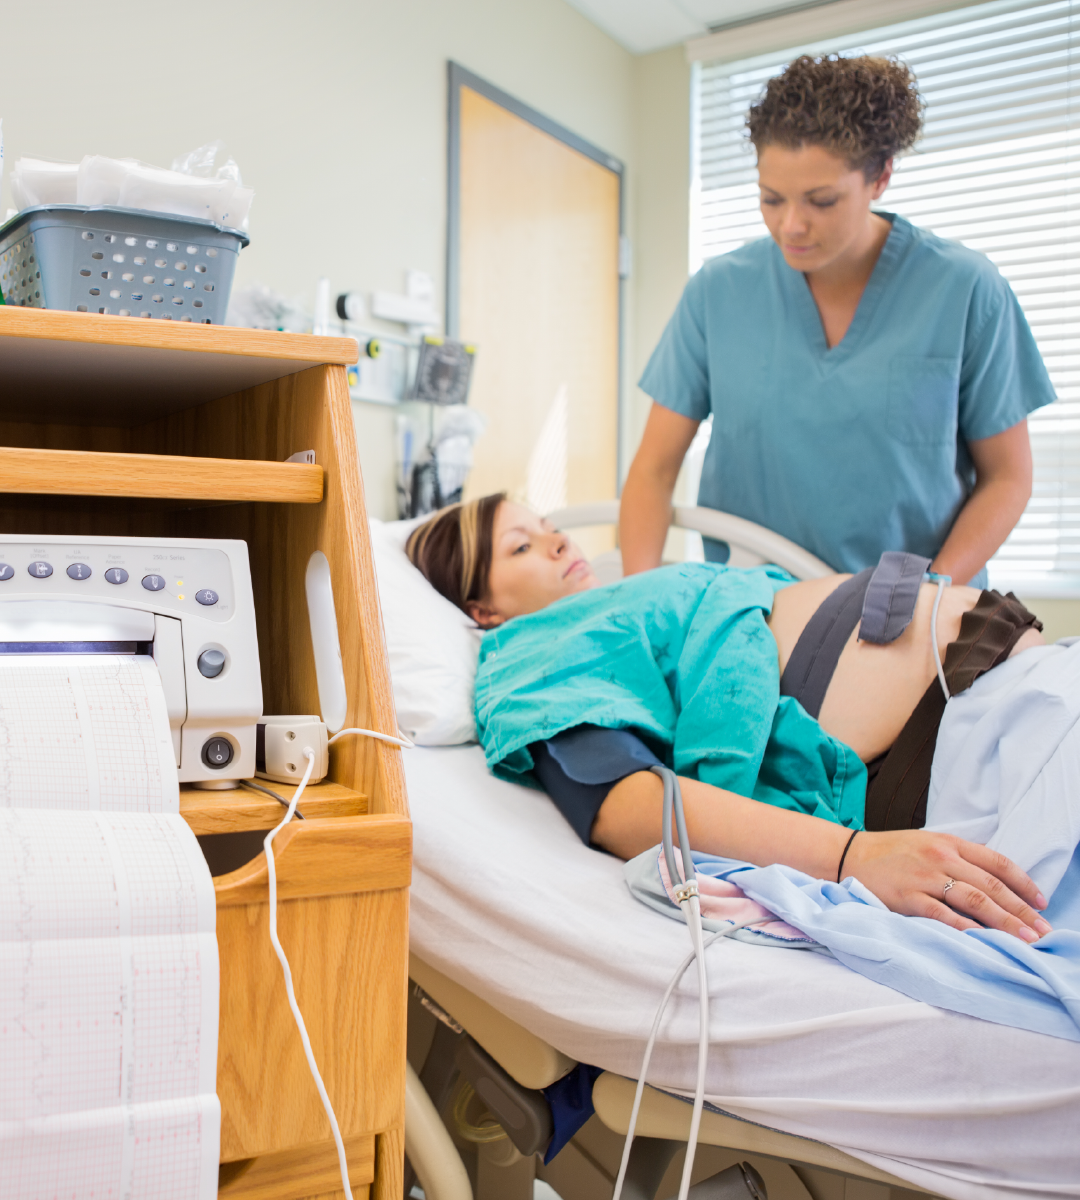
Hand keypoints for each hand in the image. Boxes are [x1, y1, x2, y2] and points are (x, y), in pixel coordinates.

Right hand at [844, 830, 1051, 942]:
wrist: (849, 854)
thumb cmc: (890, 852)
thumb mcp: (928, 843)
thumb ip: (959, 858)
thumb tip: (995, 883)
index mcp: (949, 842)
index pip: (997, 863)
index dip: (1024, 884)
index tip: (1042, 903)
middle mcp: (941, 857)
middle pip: (991, 886)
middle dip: (1022, 911)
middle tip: (1042, 931)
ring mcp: (924, 877)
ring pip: (974, 901)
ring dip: (1004, 922)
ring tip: (1025, 940)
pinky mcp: (907, 897)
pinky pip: (943, 915)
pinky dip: (966, 929)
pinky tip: (984, 940)